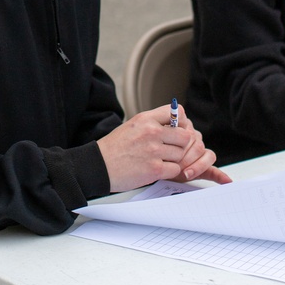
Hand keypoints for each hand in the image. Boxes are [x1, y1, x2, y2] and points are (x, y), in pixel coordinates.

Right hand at [97, 104, 231, 191]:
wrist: (99, 166)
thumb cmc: (115, 147)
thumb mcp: (133, 125)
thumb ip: (153, 122)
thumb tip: (175, 123)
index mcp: (146, 119)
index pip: (177, 112)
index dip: (182, 123)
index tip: (179, 130)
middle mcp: (151, 132)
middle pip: (184, 136)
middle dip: (180, 144)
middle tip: (171, 149)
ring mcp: (153, 151)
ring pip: (181, 154)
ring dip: (174, 159)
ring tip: (161, 160)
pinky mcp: (154, 169)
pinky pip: (175, 169)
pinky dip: (170, 171)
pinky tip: (159, 169)